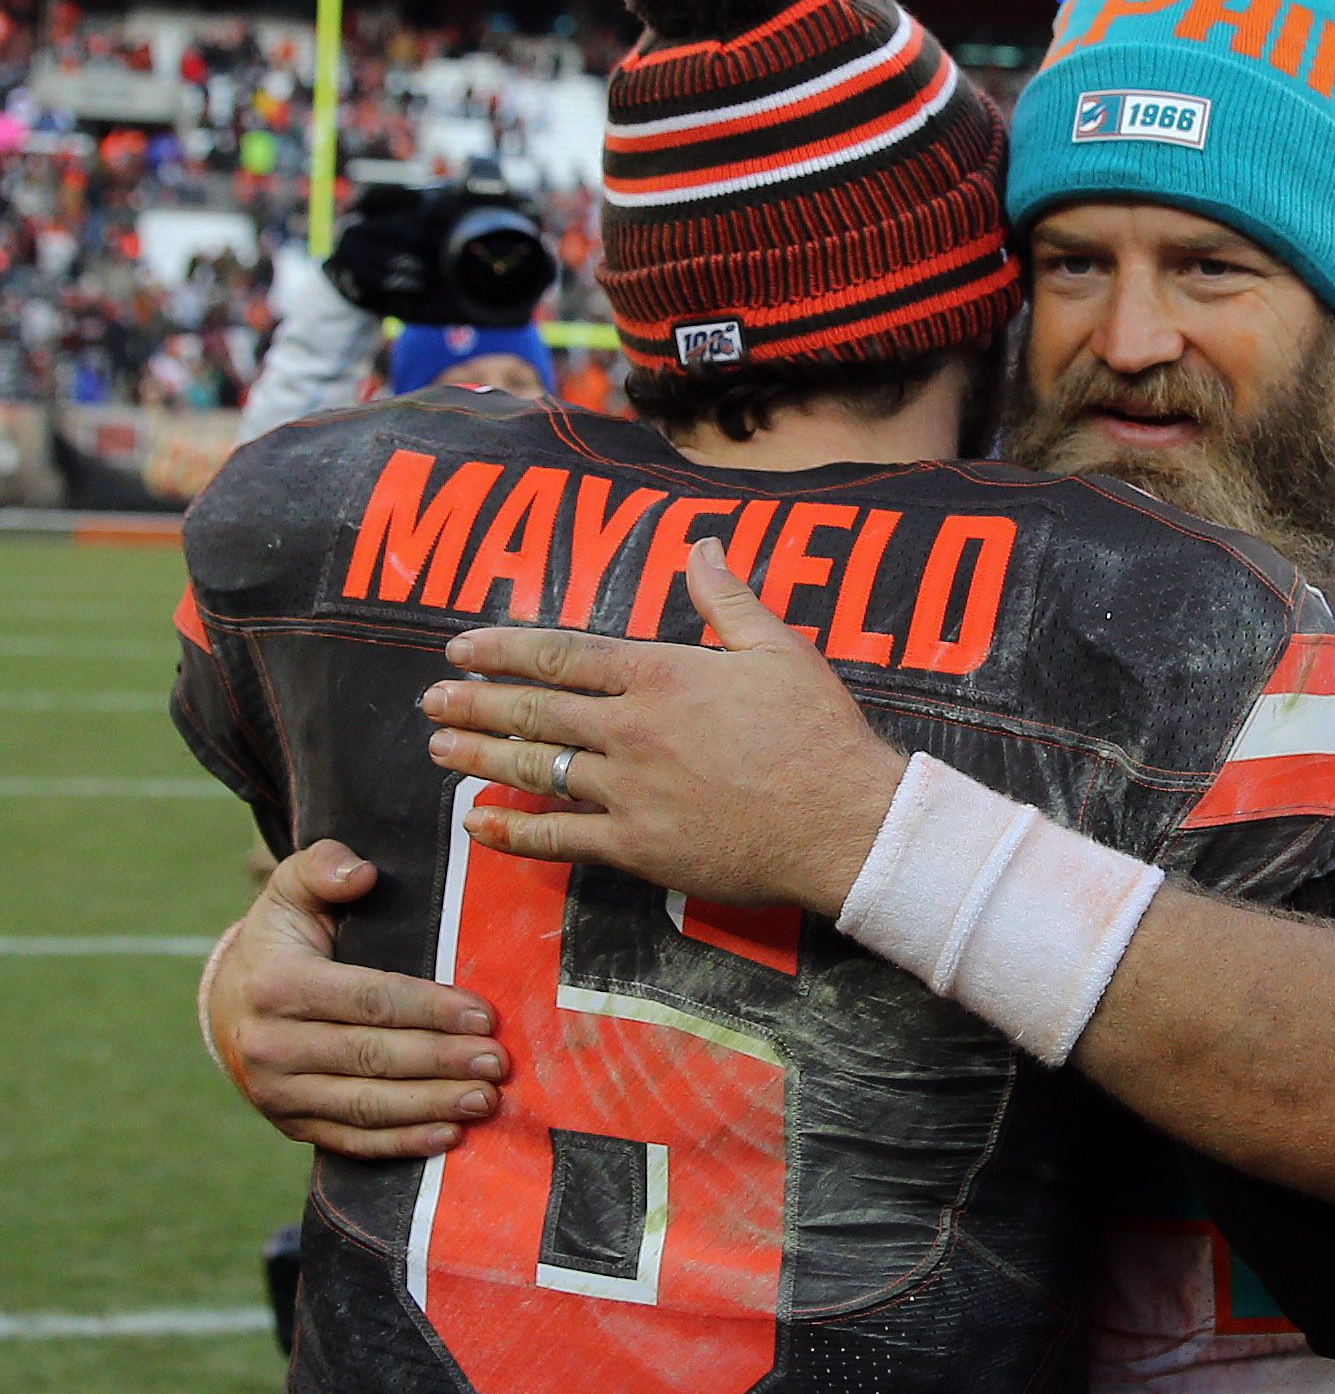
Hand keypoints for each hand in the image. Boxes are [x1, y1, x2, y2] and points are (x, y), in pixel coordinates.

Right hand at [209, 839, 510, 1157]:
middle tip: (499, 1062)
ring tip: (485, 1100)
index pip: (368, 1000)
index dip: (429, 1010)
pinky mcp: (290, 1125)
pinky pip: (351, 1140)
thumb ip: (323, 867)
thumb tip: (361, 873)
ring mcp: (277, 1093)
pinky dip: (402, 1143)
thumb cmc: (285, 937)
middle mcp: (270, 1045)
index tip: (485, 1015)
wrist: (229, 1003)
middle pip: (372, 1057)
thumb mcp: (292, 889)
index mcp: (277, 984)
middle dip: (442, 1061)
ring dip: (430, 1106)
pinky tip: (449, 1137)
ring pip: (365, 1105)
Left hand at [422, 538, 907, 915]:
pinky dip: (512, 832)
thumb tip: (703, 544)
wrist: (844, 823)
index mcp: (663, 676)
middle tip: (431, 702)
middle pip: (534, 712)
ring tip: (439, 751)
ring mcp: (630, 792)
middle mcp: (633, 730)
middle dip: (475, 703)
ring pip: (534, 770)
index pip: (564, 655)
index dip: (505, 649)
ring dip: (479, 759)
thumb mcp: (781, 648)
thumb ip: (729, 599)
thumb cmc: (819, 733)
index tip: (461, 648)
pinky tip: (479, 825)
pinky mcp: (638, 848)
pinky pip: (558, 838)